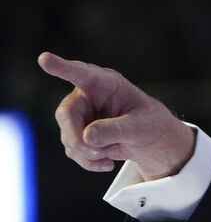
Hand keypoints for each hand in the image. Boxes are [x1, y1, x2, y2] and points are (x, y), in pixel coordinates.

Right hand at [38, 52, 195, 180]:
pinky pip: (73, 151)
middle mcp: (88, 96)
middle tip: (96, 151)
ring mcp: (81, 116)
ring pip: (68, 137)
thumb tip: (87, 137)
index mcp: (106, 84)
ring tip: (113, 151)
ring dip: (89, 152)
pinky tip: (107, 163)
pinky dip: (89, 162)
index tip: (45, 59)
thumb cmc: (150, 125)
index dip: (63, 67)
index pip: (82, 73)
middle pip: (66, 115)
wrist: (153, 142)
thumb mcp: (141, 127)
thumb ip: (116, 130)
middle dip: (78, 138)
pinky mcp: (79, 134)